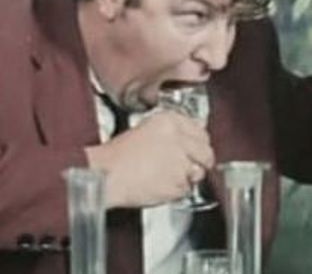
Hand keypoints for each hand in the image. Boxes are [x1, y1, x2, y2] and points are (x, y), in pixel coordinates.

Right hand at [85, 111, 213, 207]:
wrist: (105, 175)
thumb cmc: (117, 157)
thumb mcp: (145, 130)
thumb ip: (170, 133)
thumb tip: (188, 140)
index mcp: (169, 121)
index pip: (200, 130)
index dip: (198, 143)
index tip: (195, 148)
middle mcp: (178, 138)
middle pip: (206, 152)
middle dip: (200, 161)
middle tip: (187, 166)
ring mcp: (180, 161)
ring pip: (198, 172)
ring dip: (188, 177)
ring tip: (168, 176)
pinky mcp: (178, 182)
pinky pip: (187, 189)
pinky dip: (177, 190)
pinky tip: (161, 184)